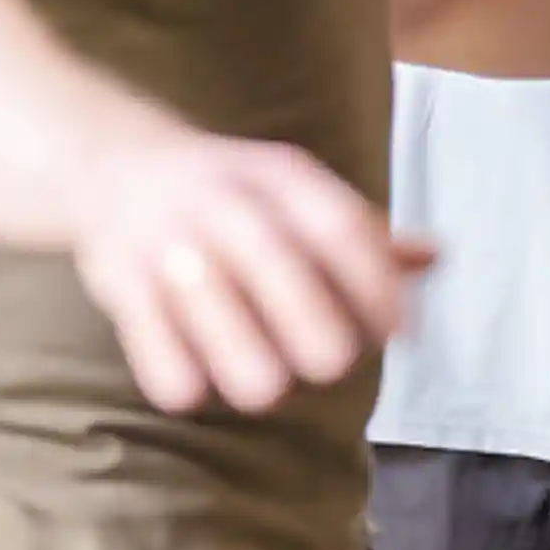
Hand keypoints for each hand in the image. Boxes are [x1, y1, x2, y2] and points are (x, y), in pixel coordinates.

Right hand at [69, 121, 434, 415]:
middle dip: (313, 326)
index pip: (338, 225)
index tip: (398, 332)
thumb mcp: (294, 193)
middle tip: (332, 365)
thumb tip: (437, 257)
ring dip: (249, 364)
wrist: (111, 163)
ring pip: (212, 312)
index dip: (375, 283)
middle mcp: (223, 200)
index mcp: (278, 176)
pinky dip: (182, 380)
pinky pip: (155, 350)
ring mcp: (166, 241)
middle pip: (276, 264)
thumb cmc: (230, 194)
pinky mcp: (118, 284)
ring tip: (267, 385)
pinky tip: (198, 382)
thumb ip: (362, 234)